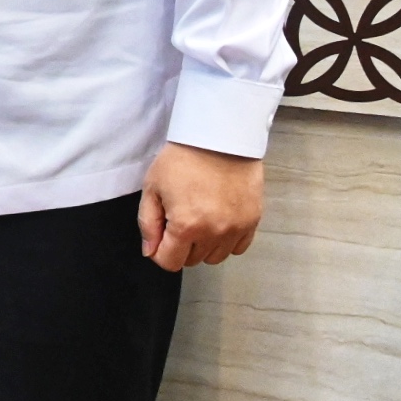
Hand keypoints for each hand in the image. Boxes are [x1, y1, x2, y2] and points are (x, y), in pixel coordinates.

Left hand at [138, 143, 263, 270]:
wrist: (219, 138)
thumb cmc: (183, 159)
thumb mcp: (152, 188)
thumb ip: (148, 223)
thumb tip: (150, 251)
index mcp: (186, 226)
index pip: (170, 263)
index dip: (159, 252)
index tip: (160, 235)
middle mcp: (214, 232)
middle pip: (192, 260)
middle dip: (180, 245)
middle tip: (178, 218)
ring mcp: (236, 228)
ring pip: (215, 257)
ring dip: (203, 245)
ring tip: (199, 218)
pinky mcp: (252, 221)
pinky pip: (238, 247)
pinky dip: (226, 240)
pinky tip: (217, 220)